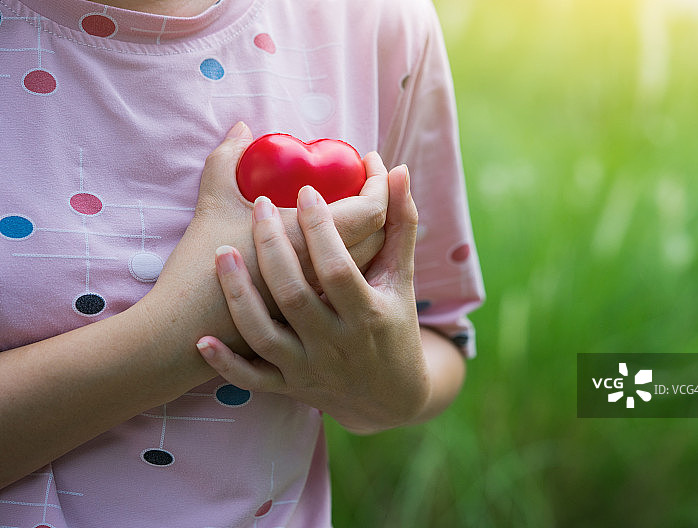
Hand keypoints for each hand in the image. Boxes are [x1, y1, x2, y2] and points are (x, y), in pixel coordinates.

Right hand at [149, 122, 387, 346]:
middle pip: (378, 238)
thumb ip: (226, 161)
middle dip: (380, 202)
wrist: (180, 338)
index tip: (367, 160)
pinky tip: (340, 246)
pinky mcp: (312, 323)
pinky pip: (349, 287)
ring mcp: (322, 307)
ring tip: (358, 205)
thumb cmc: (197, 270)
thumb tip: (243, 129)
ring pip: (368, 266)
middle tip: (364, 178)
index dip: (376, 182)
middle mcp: (326, 282)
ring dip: (371, 234)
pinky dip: (353, 262)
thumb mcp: (212, 207)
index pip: (371, 212)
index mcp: (311, 250)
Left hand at [195, 163, 430, 432]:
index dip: (320, 228)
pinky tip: (203, 340)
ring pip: (265, 335)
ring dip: (239, 295)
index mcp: (367, 314)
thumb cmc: (397, 327)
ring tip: (221, 253)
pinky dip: (225, 363)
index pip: (337, 268)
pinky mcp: (290, 387)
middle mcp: (336, 344)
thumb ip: (400, 225)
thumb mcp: (402, 277)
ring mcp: (310, 368)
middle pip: (295, 295)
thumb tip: (396, 169)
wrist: (392, 398)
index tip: (305, 190)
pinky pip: (252, 379)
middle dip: (273, 247)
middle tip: (261, 206)